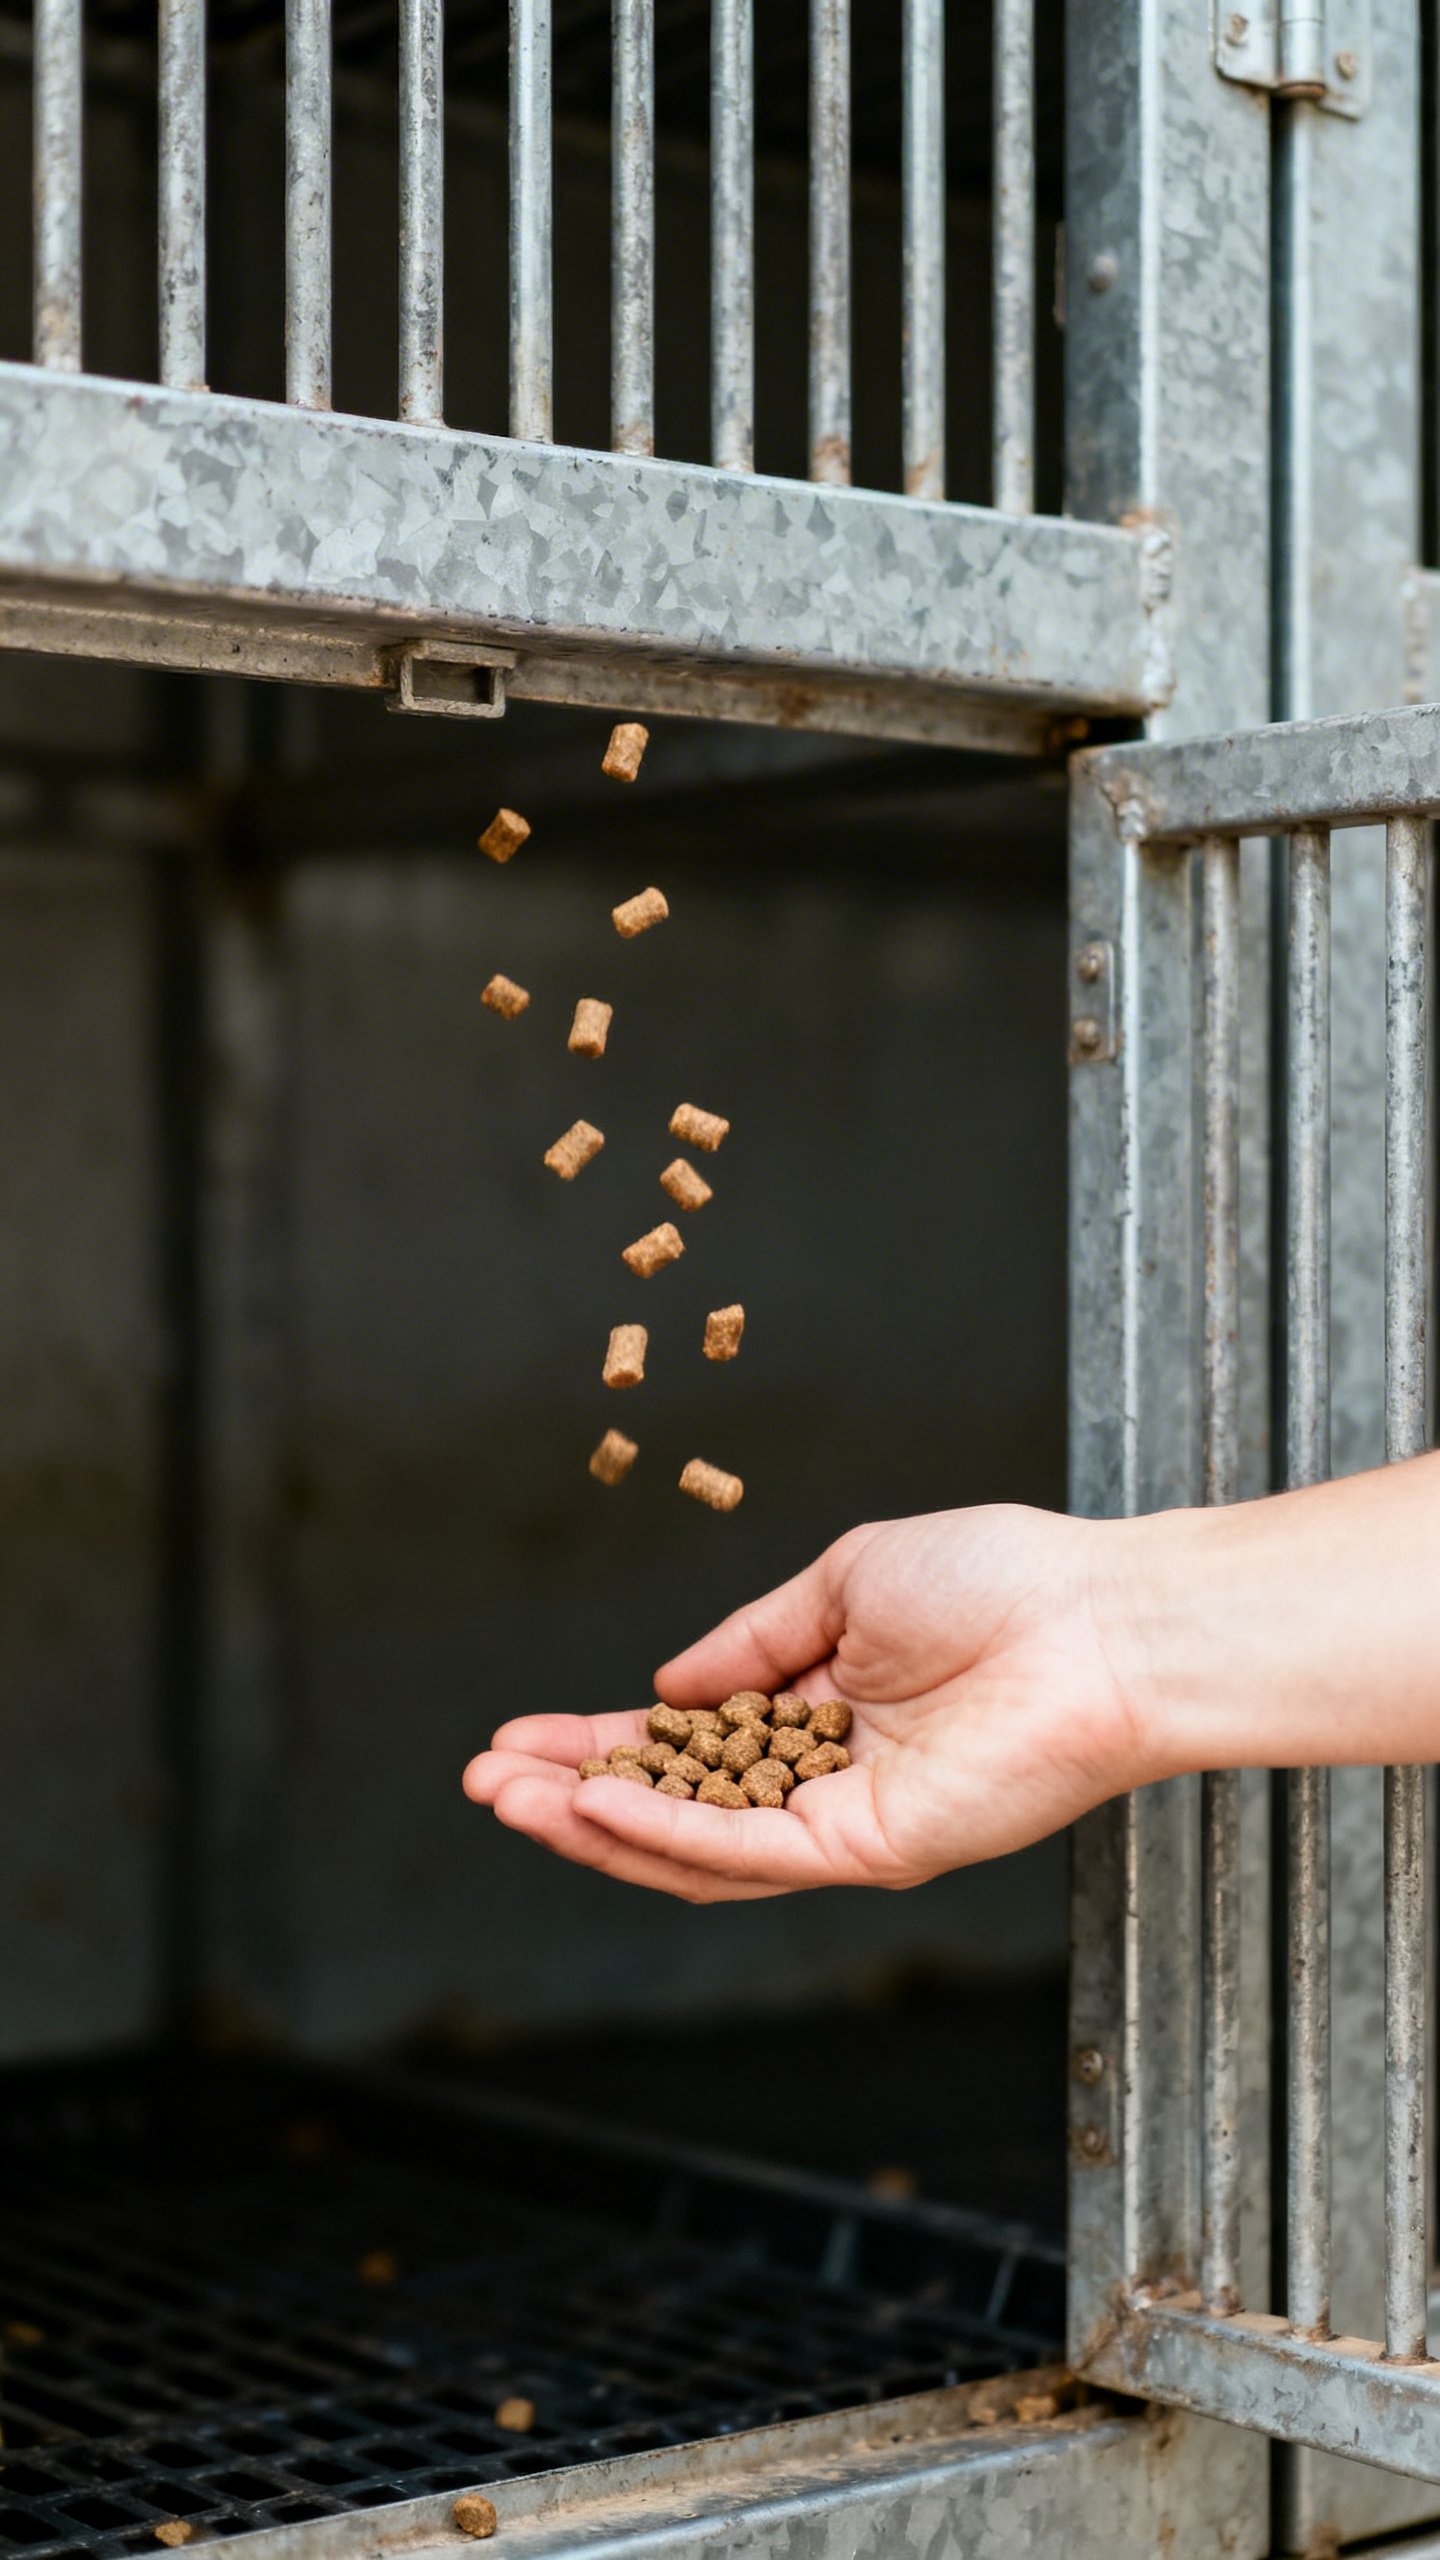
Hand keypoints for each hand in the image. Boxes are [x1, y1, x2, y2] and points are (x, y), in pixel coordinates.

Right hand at [462, 1504, 1146, 1902]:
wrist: (1095, 1618)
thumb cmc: (999, 1580)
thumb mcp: (843, 1580)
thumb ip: (751, 1640)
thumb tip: (665, 1687)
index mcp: (817, 1708)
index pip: (682, 1742)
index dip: (594, 1742)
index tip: (514, 1736)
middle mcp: (822, 1776)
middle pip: (671, 1808)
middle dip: (570, 1797)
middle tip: (485, 1781)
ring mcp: (843, 1822)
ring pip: (693, 1848)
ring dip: (594, 1827)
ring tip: (510, 1799)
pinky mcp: (869, 1848)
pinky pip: (746, 1853)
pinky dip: (664, 1833)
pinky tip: (594, 1805)